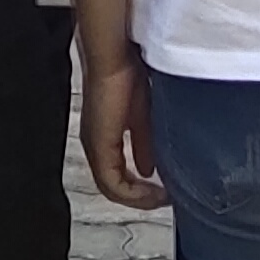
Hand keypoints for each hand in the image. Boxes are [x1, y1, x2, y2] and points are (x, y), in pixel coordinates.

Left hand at [80, 37, 166, 211]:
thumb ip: (145, 142)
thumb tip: (151, 168)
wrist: (115, 59)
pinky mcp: (99, 146)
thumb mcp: (143, 116)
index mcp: (104, 138)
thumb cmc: (127, 76)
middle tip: (164, 201)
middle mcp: (95, 146)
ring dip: (138, 198)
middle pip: (114, 186)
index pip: (117, 175)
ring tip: (161, 199)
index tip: (164, 192)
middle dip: (140, 197)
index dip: (139, 188)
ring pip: (112, 188)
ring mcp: (95, 148)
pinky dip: (133, 193)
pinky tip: (152, 192)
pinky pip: (112, 183)